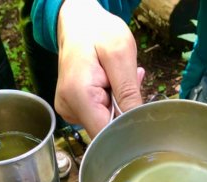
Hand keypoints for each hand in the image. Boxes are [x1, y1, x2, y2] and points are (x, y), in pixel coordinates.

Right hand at [56, 0, 143, 136]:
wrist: (78, 24)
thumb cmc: (98, 32)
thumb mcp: (120, 53)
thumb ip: (128, 91)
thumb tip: (136, 122)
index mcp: (78, 95)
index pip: (104, 133)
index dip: (125, 127)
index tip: (138, 109)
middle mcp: (68, 108)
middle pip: (105, 128)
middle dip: (123, 110)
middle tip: (129, 79)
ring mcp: (69, 110)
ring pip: (104, 121)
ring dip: (118, 104)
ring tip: (116, 76)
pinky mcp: (73, 109)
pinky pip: (98, 114)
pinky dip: (110, 101)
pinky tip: (109, 82)